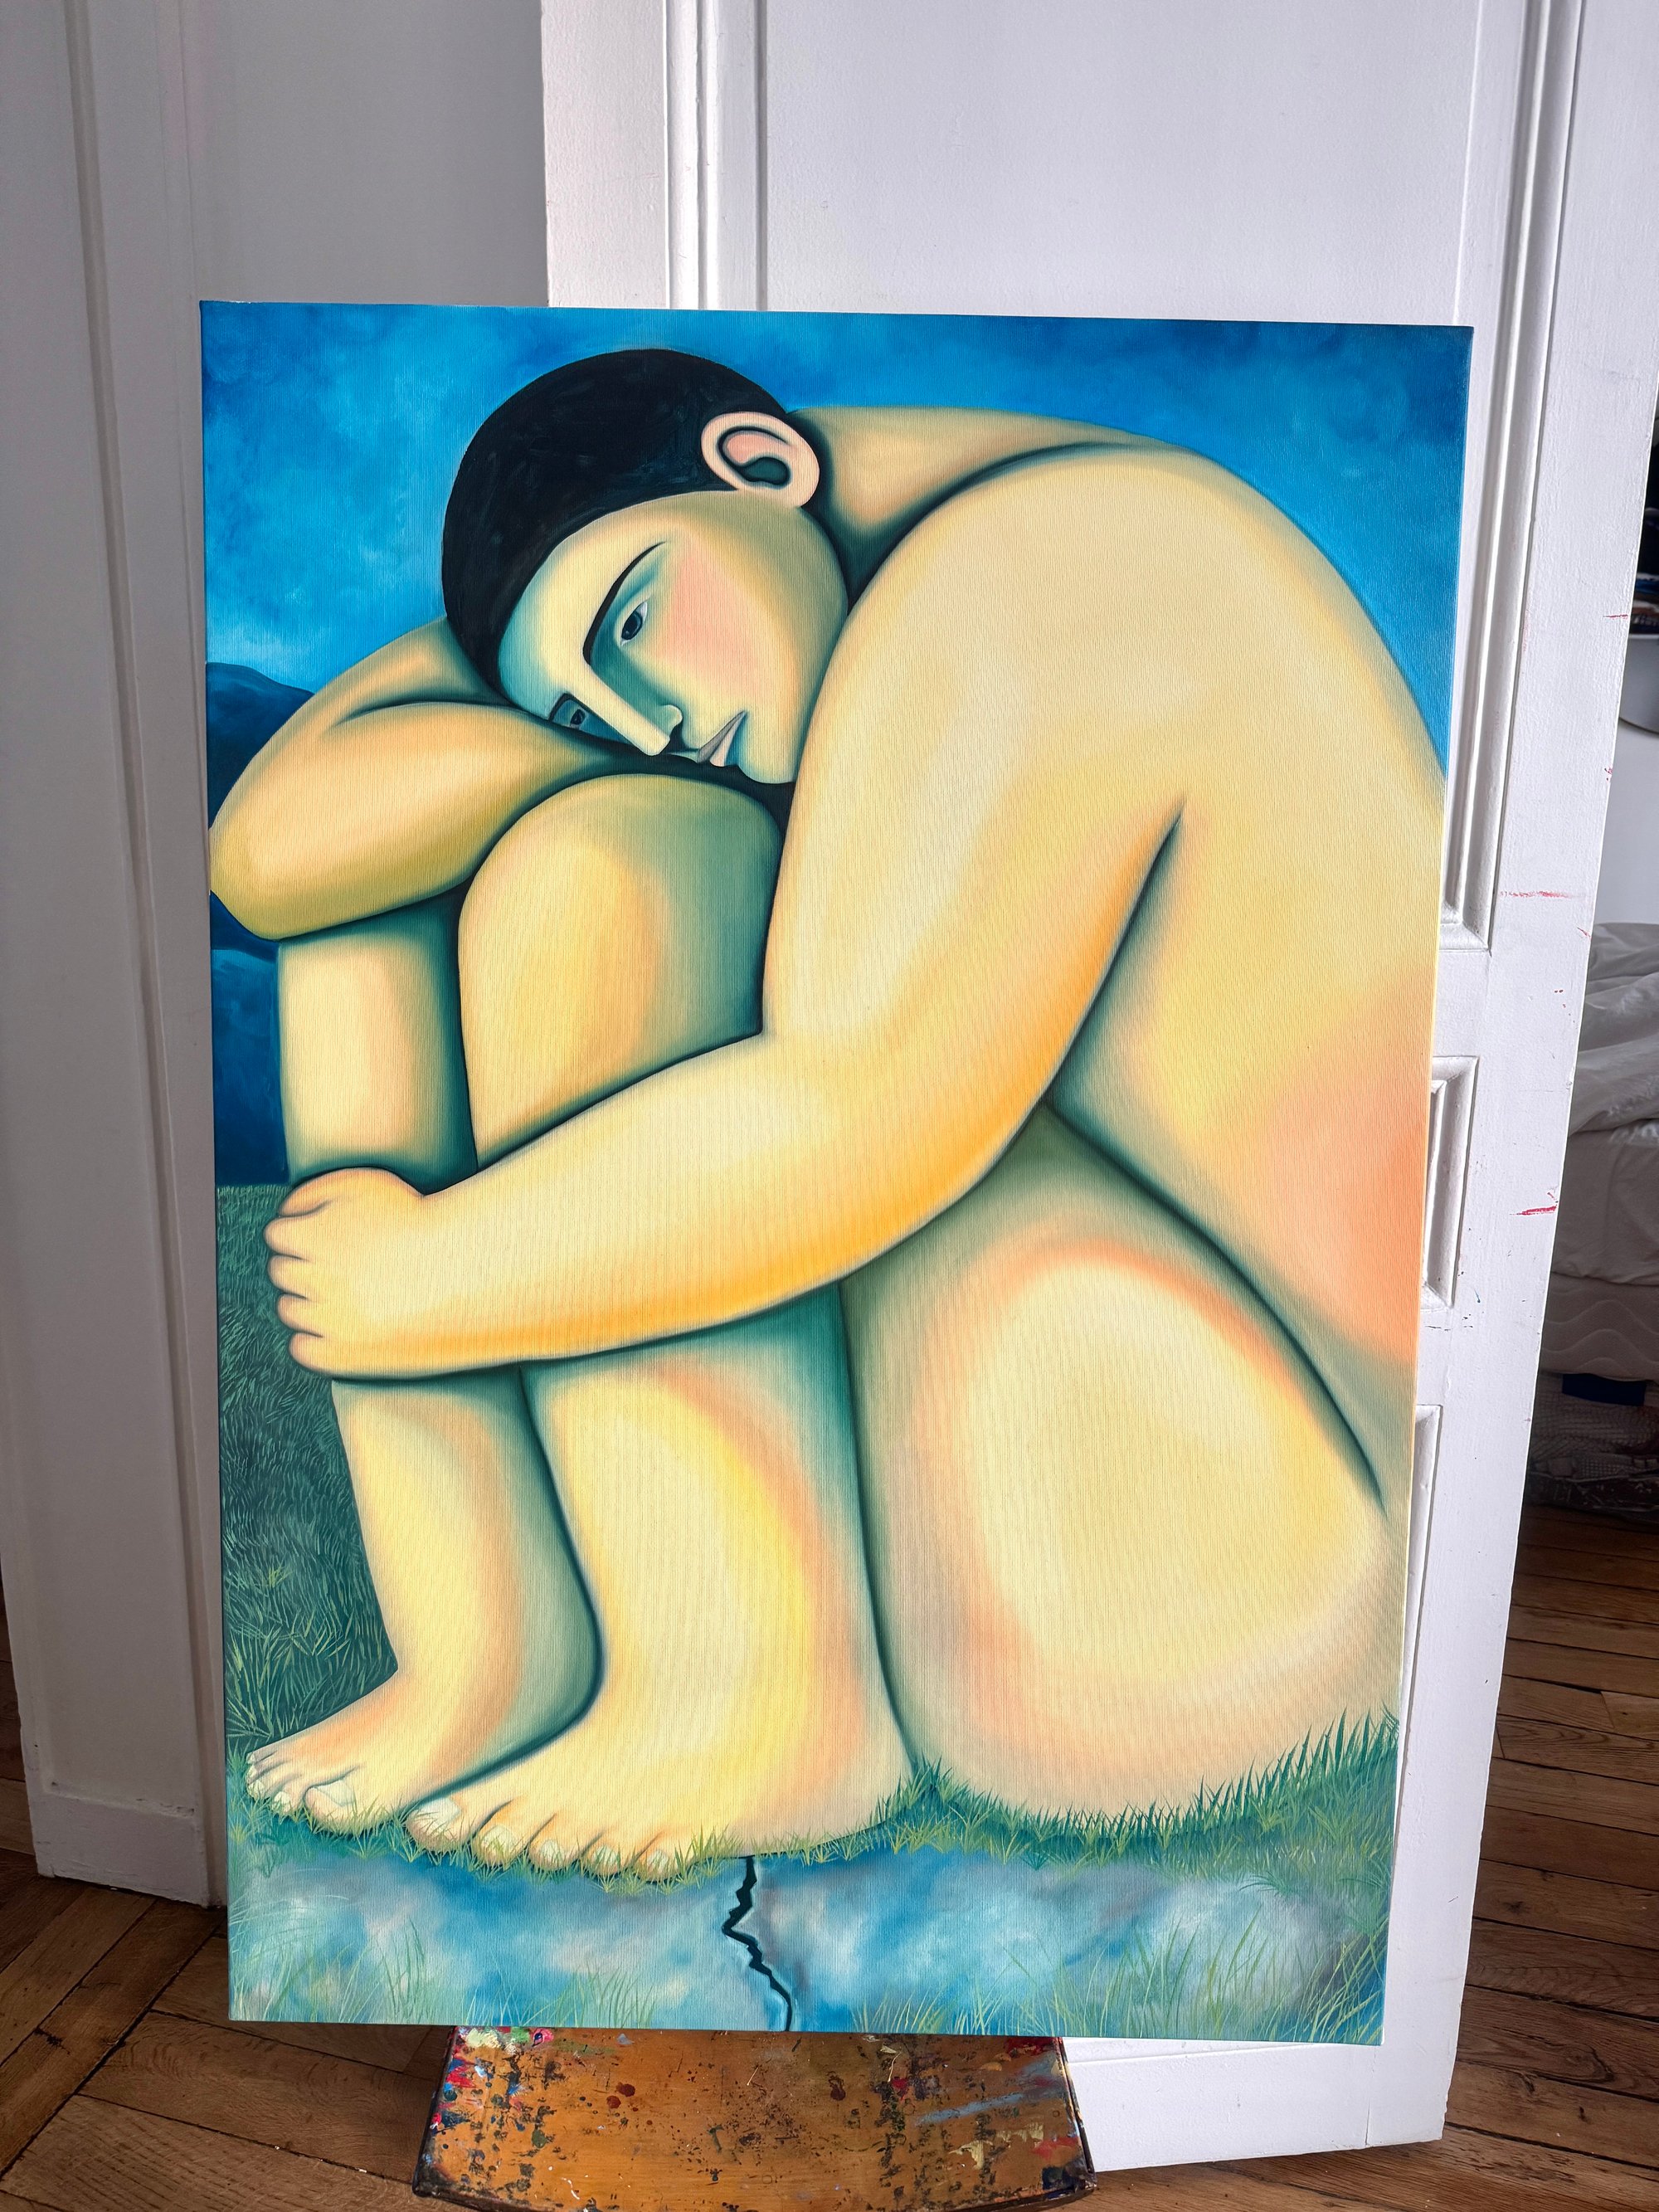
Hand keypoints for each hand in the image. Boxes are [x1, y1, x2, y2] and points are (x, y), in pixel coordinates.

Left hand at [264, 1169, 456, 1377]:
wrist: (467, 1272)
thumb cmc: (417, 1221)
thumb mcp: (366, 1185)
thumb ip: (313, 1192)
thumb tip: (282, 1214)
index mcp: (314, 1235)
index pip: (277, 1235)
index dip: (305, 1231)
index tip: (334, 1235)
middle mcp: (315, 1279)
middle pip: (282, 1272)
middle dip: (307, 1264)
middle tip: (347, 1263)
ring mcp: (329, 1321)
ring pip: (290, 1309)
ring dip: (311, 1299)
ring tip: (352, 1291)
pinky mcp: (343, 1355)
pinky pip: (302, 1348)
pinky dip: (314, 1336)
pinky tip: (345, 1323)